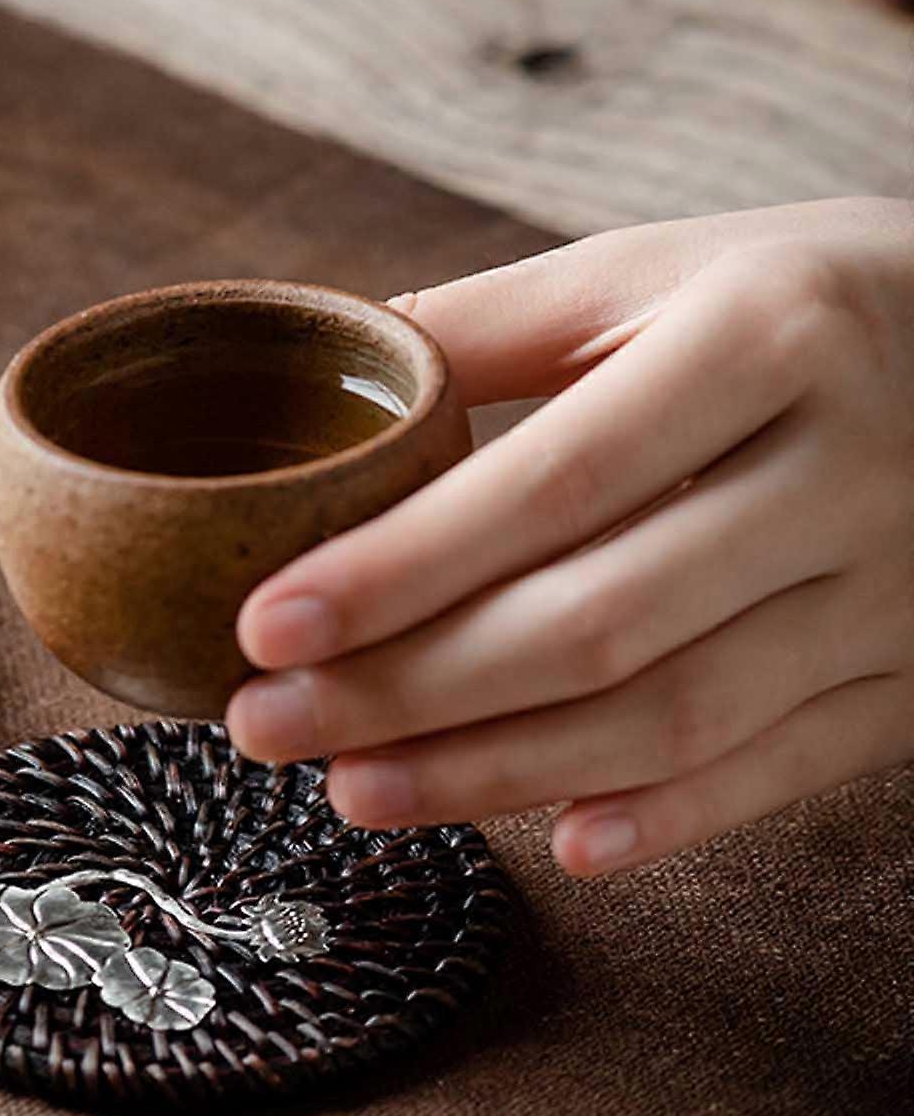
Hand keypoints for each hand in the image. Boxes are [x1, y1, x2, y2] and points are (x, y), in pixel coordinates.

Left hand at [225, 198, 913, 874]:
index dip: (399, 569)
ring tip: (355, 789)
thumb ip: (494, 324)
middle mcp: (847, 472)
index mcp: (764, 339)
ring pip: (676, 717)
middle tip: (265, 729)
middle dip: (408, 692)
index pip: (549, 483)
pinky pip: (789, 768)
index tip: (266, 625)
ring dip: (499, 771)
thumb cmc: (798, 299)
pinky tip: (560, 845)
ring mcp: (899, 591)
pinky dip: (673, 818)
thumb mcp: (661, 270)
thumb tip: (330, 381)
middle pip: (596, 622)